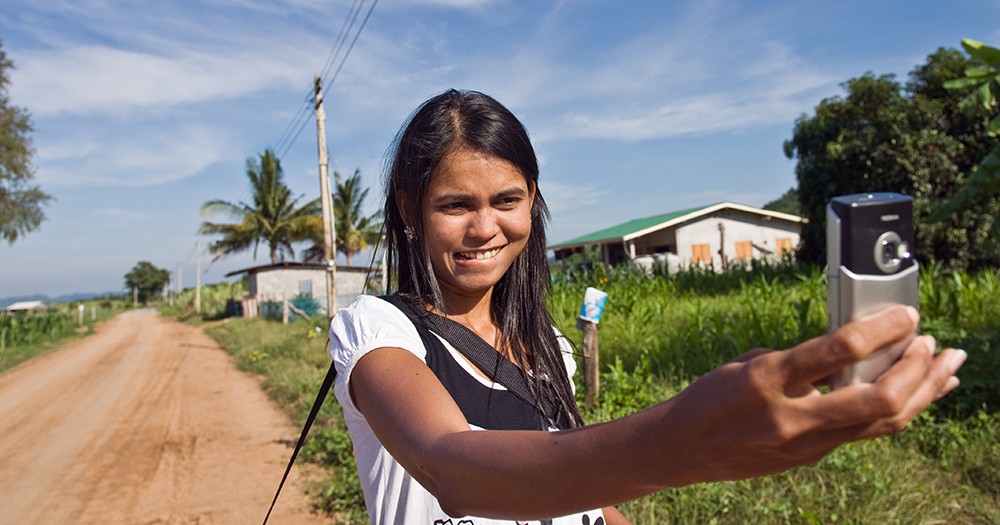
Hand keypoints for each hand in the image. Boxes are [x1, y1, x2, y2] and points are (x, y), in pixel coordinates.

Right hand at [660, 305, 964, 484]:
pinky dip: (897, 410)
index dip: (882, 329)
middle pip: (878, 398)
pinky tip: (915, 395)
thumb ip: (800, 360)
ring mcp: (804, 444)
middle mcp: (791, 416)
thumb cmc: (711, 396)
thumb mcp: (748, 364)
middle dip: (917, 370)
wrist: (682, 449)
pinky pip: (865, 432)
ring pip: (882, 421)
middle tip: (934, 344)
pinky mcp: (810, 457)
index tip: (906, 314)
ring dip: (922, 394)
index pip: (839, 350)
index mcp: (768, 379)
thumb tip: (852, 351)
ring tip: (948, 368)